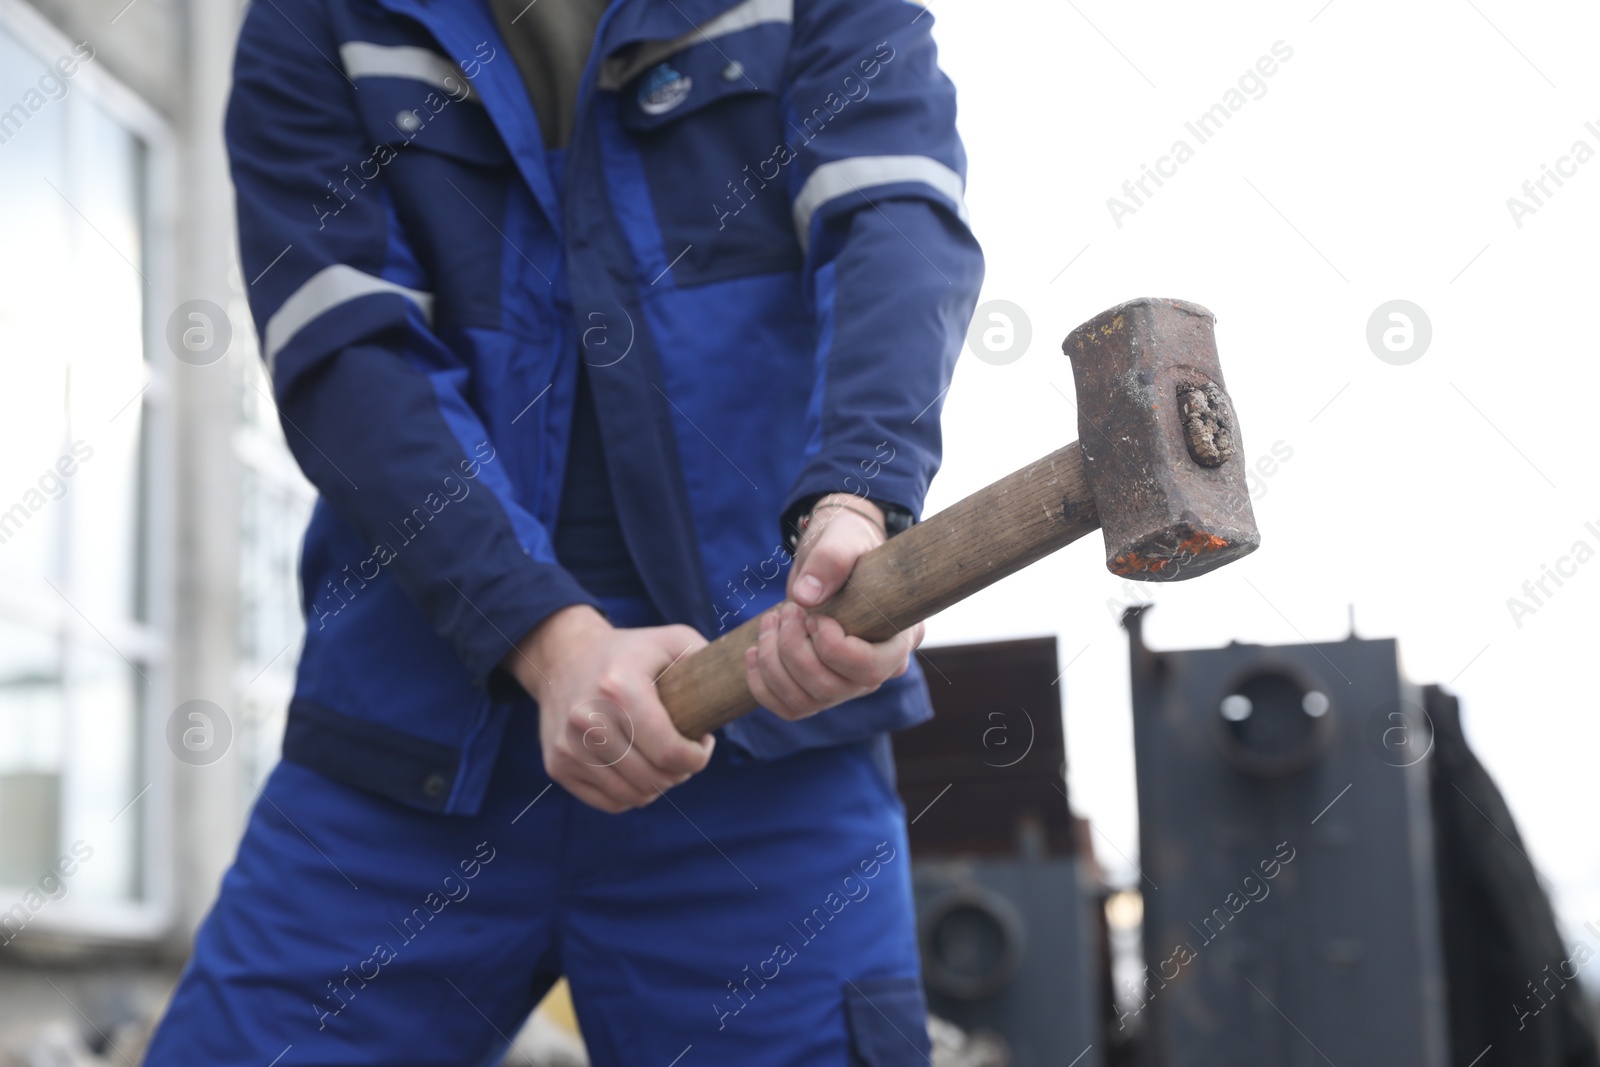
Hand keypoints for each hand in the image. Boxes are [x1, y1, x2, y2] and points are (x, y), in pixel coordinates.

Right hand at [505, 605, 713, 812]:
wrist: (563, 658)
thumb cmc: (630, 652)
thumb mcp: (673, 640)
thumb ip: (708, 658)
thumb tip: (733, 687)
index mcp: (619, 688)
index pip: (670, 751)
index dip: (698, 757)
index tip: (703, 742)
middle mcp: (588, 719)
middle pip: (654, 778)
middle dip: (681, 772)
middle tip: (684, 752)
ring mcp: (568, 746)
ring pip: (634, 796)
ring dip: (658, 785)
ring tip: (663, 760)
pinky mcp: (557, 765)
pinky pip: (610, 802)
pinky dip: (632, 794)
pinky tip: (639, 768)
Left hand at [743, 494, 924, 721]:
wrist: (829, 556)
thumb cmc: (845, 543)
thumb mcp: (842, 537)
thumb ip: (831, 558)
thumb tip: (806, 595)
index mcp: (900, 637)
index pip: (870, 668)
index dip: (833, 646)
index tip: (814, 614)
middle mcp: (878, 670)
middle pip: (832, 689)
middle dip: (794, 650)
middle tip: (786, 610)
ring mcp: (847, 685)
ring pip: (805, 702)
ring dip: (774, 664)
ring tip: (769, 621)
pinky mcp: (818, 690)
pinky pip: (788, 708)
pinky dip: (762, 685)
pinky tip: (754, 651)